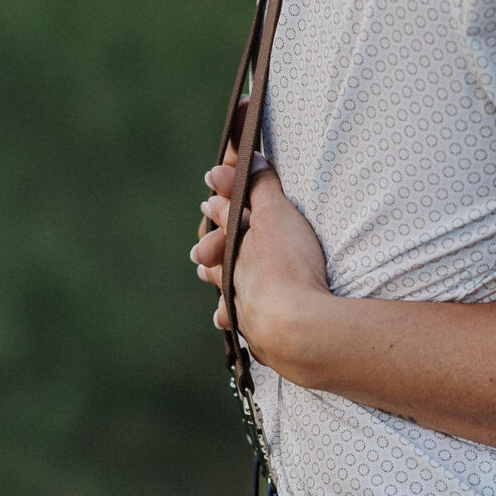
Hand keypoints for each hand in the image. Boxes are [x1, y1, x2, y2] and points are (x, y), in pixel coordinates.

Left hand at [191, 144, 330, 375]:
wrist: (295, 328)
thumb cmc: (286, 267)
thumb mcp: (276, 216)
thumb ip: (262, 188)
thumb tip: (247, 158)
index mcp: (235, 246)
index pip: (225, 214)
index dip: (222, 197)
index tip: (213, 181)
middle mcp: (234, 279)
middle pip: (218, 260)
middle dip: (212, 250)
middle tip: (200, 252)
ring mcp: (245, 310)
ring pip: (227, 296)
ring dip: (221, 289)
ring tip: (213, 290)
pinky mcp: (262, 338)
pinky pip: (246, 326)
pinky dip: (241, 324)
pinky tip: (239, 328)